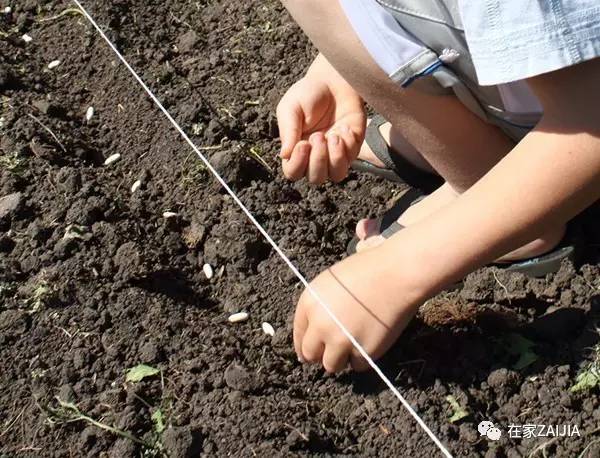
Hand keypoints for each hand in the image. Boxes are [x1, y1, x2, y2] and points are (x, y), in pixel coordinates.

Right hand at [276, 54, 365, 183]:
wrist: (335, 80)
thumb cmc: (309, 93)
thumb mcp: (291, 107)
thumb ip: (287, 130)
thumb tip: (284, 155)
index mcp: (295, 150)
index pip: (292, 172)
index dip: (297, 163)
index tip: (303, 143)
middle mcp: (314, 157)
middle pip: (315, 179)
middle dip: (318, 160)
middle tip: (319, 136)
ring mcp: (335, 154)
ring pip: (336, 176)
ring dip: (335, 158)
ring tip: (334, 136)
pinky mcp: (352, 148)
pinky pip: (351, 159)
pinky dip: (348, 144)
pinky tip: (345, 127)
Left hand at [293, 246, 422, 372]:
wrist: (397, 275)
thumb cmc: (368, 270)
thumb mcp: (331, 282)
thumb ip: (320, 306)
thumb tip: (315, 332)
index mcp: (309, 303)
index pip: (299, 334)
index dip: (305, 345)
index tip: (311, 352)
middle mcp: (320, 325)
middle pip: (310, 354)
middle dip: (321, 354)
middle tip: (334, 351)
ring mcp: (340, 340)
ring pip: (332, 365)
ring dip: (341, 359)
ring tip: (354, 343)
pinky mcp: (362, 351)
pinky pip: (357, 365)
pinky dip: (363, 357)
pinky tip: (371, 339)